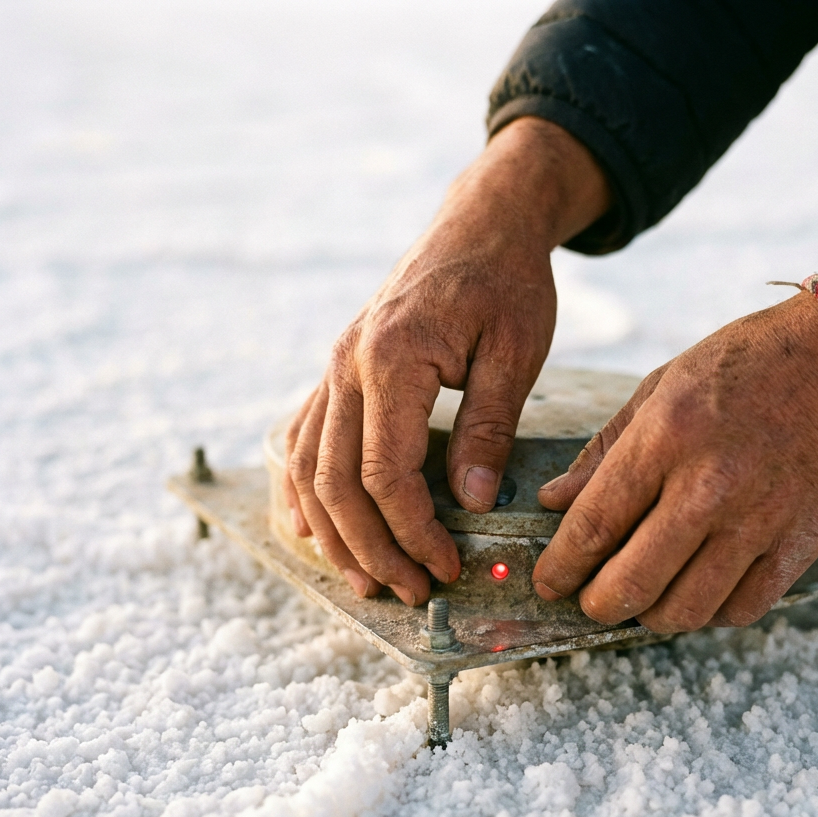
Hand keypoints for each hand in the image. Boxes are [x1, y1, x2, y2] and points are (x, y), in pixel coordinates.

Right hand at [284, 118, 609, 603]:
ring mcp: (333, 368)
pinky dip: (305, 491)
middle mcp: (346, 366)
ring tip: (368, 579)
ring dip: (334, 533)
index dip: (414, 533)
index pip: (387, 474)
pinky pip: (302, 440)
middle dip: (372, 549)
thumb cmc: (506, 281)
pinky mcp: (337, 372)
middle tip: (412, 592)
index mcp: (391, 359)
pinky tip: (319, 528)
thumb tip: (471, 503)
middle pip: (335, 483)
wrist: (480, 223)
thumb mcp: (515, 352)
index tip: (447, 568)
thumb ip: (489, 427)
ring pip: (308, 469)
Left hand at [533, 239, 817, 630]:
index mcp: (666, 437)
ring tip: (642, 597)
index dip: (560, 568)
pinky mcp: (802, 543)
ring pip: (686, 610)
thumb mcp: (660, 387)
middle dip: (596, 605)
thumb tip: (553, 503)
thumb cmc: (744, 365)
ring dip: (650, 616)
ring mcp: (761, 520)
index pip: (593, 526)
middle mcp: (711, 485)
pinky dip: (710, 612)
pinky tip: (698, 588)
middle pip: (632, 584)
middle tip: (589, 600)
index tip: (548, 582)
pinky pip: (742, 609)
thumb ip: (603, 453)